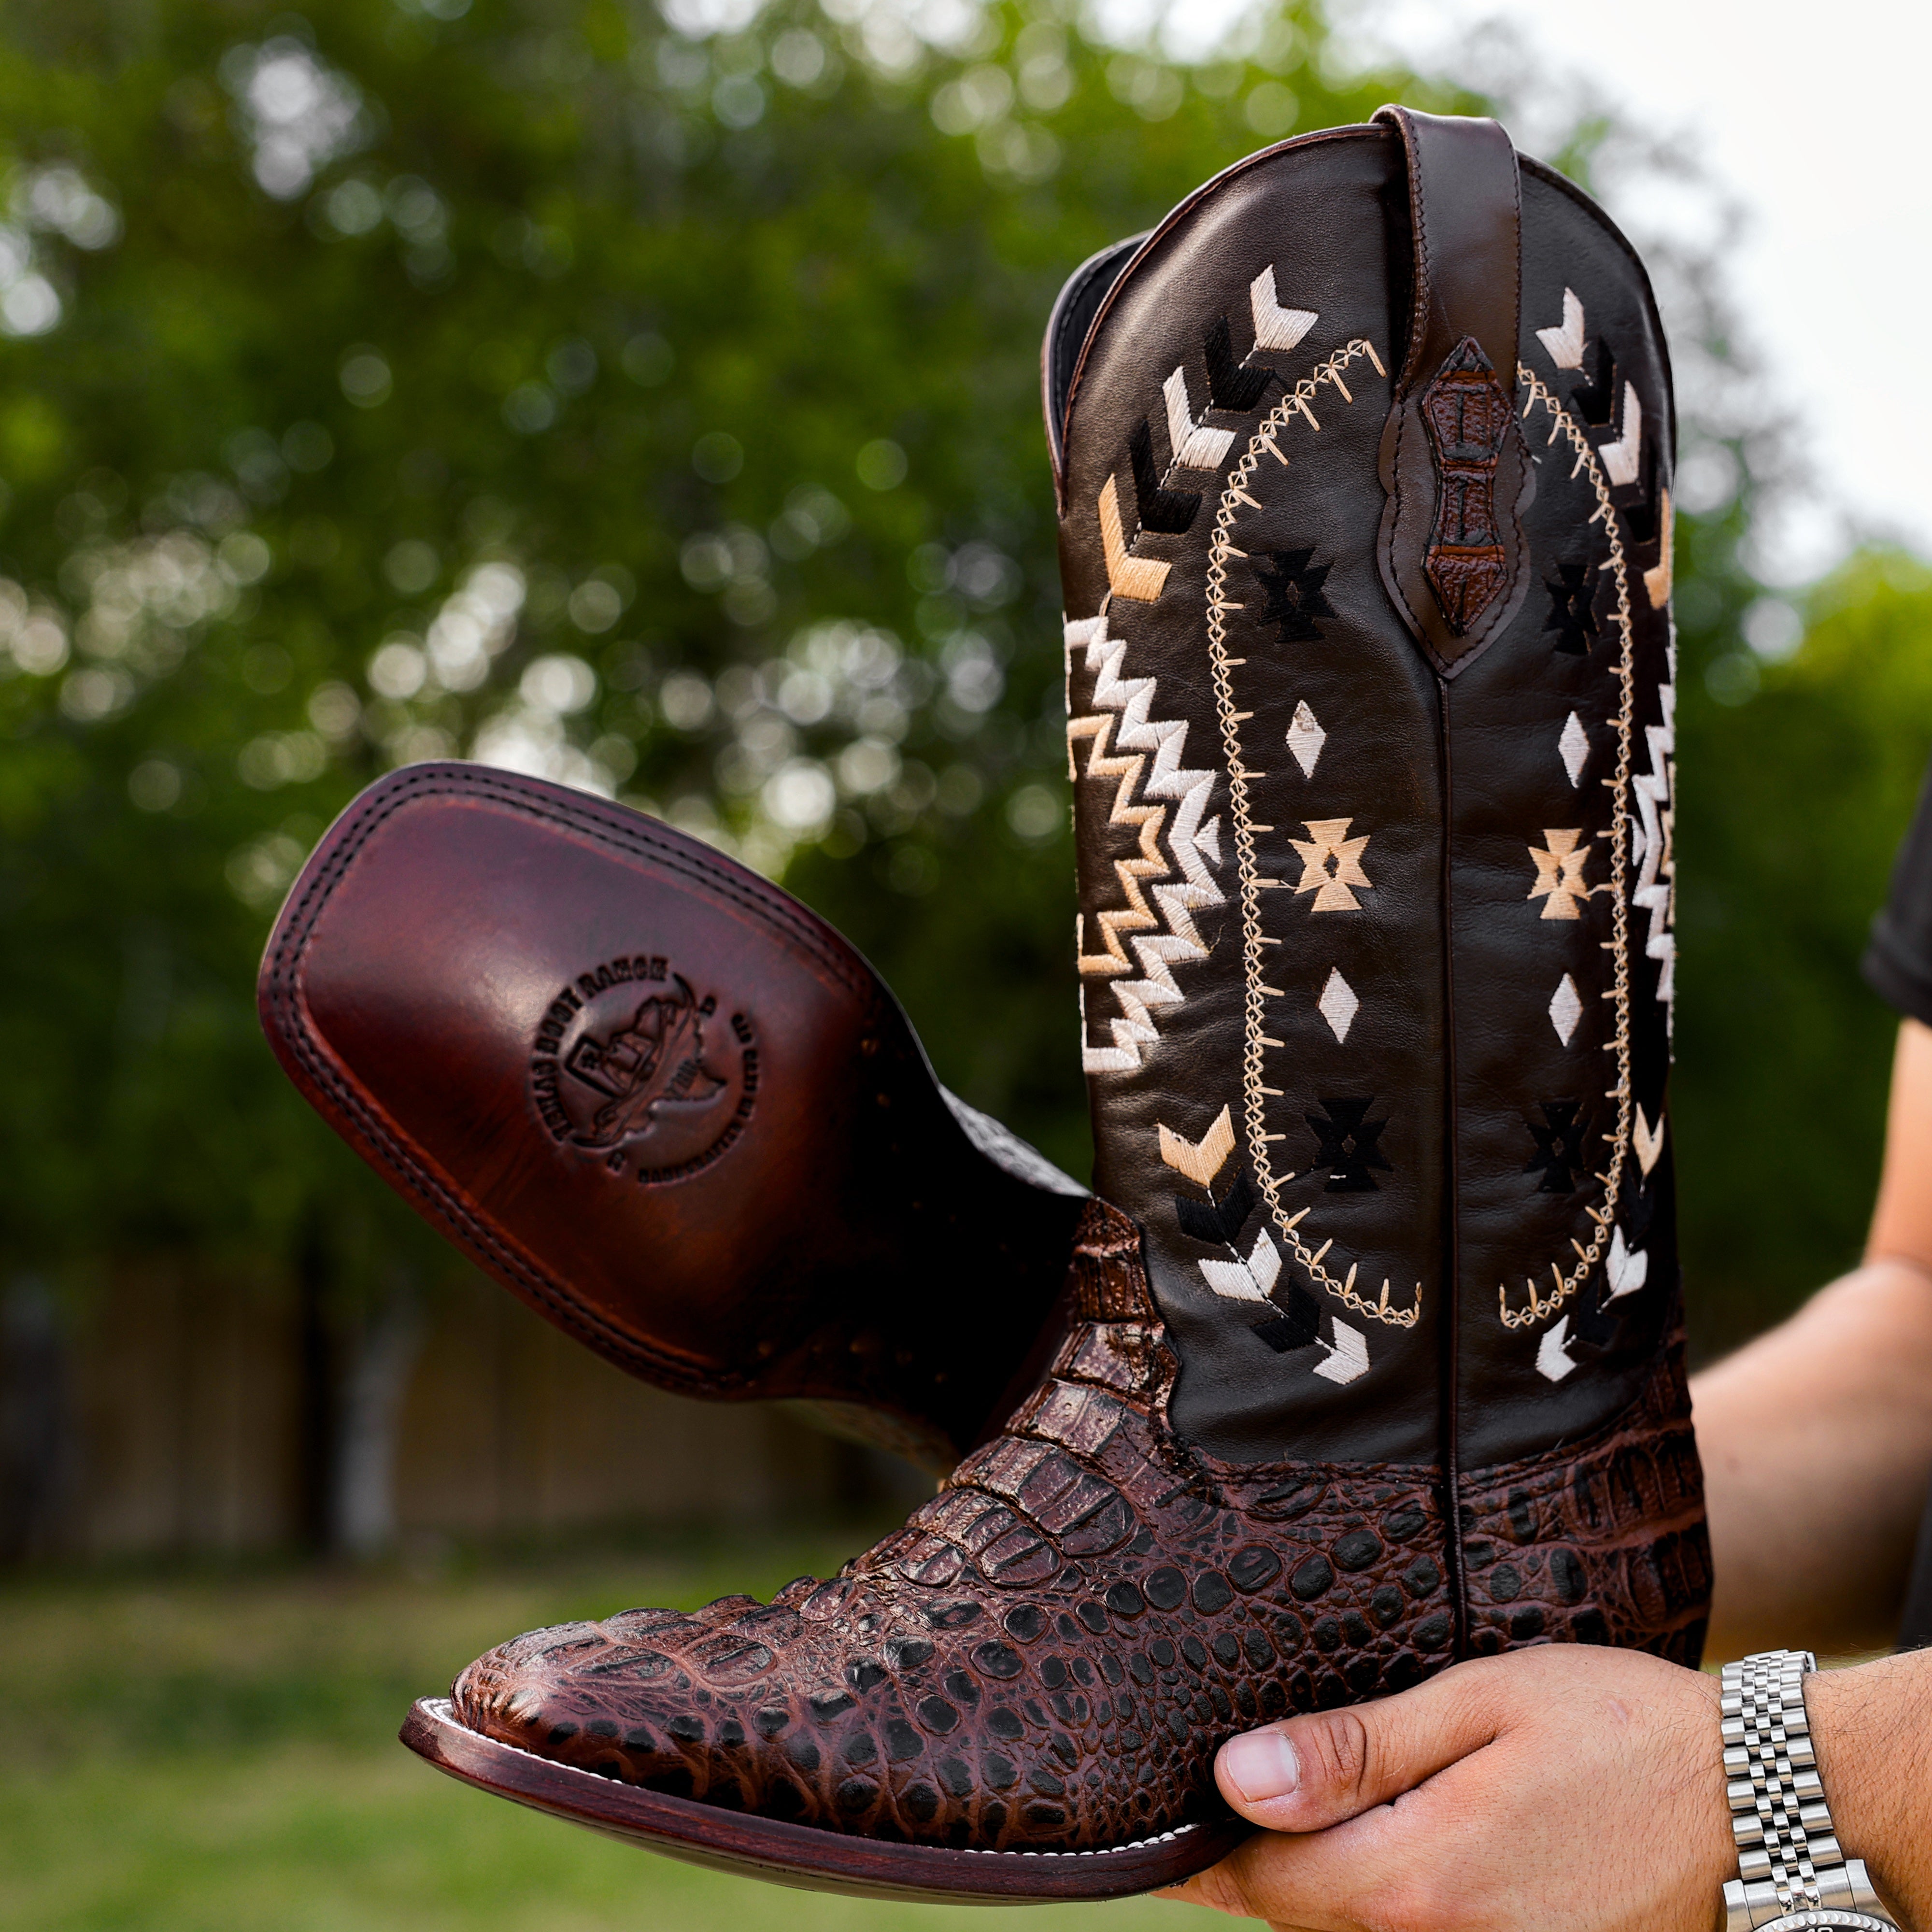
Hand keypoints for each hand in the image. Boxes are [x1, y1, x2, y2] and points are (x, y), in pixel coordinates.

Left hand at [1159, 1644, 1733, 1931]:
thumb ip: (1354, 1750)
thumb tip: (1235, 1778)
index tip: (1149, 1824)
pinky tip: (1367, 1848)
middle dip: (1249, 1865)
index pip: (1259, 1879)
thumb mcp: (1477, 1706)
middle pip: (1298, 1914)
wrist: (1757, 1802)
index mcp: (1417, 1880)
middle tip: (1205, 1803)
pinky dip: (1371, 1904)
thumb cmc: (1616, 1730)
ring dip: (1309, 1886)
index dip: (1197, 1850)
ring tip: (1277, 1818)